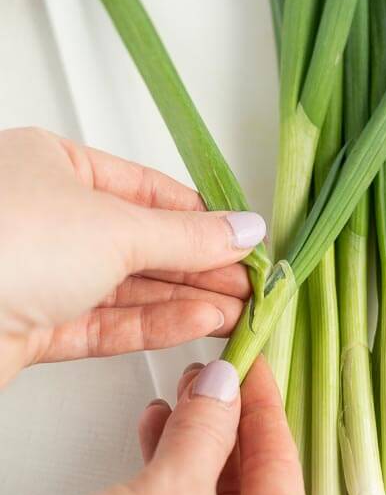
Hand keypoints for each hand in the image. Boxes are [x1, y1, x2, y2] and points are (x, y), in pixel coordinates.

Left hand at [0, 128, 266, 384]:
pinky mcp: (32, 327)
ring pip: (127, 287)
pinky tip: (197, 324)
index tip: (243, 240)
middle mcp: (44, 217)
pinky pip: (106, 322)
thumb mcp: (114, 227)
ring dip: (186, 299)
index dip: (202, 217)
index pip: (148, 191)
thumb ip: (186, 235)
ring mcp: (37, 274)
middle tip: (251, 283)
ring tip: (237, 310)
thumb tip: (242, 229)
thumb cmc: (1, 244)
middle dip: (200, 265)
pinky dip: (155, 324)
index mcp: (54, 166)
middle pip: (141, 241)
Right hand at [0, 358, 312, 494]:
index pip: (283, 463)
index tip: (251, 362)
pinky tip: (157, 445)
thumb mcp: (167, 493)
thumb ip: (204, 432)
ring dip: (195, 447)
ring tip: (178, 401)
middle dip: (225, 424)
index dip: (263, 402)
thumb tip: (223, 388)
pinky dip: (174, 484)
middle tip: (211, 378)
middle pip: (253, 483)